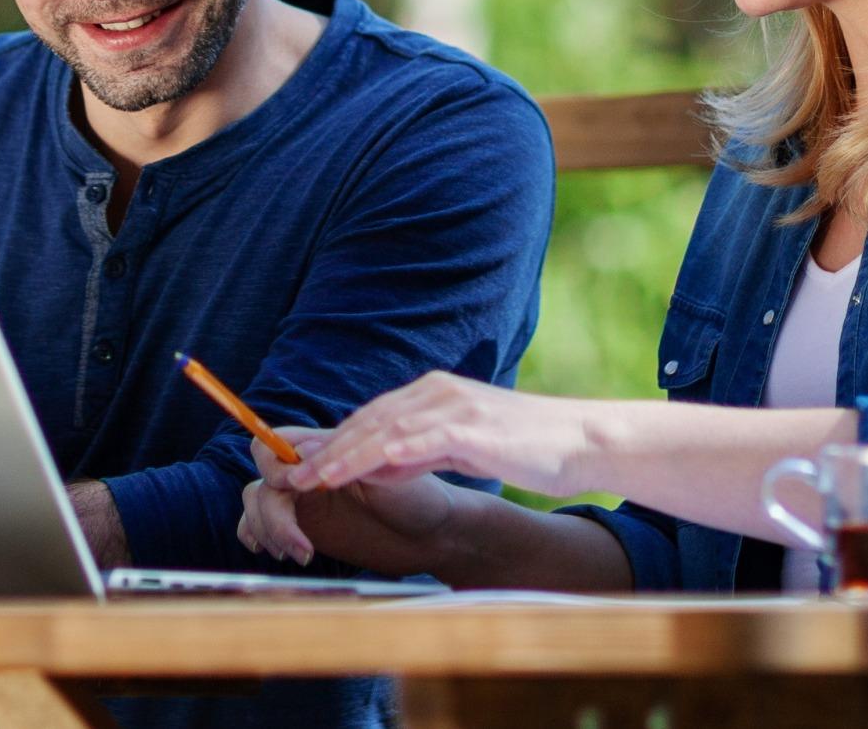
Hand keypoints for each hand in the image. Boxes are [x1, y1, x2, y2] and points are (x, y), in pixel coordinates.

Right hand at [238, 427, 467, 573]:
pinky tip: (279, 553)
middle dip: (271, 508)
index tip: (295, 486)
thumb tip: (301, 450)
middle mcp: (310, 474)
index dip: (275, 463)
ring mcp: (305, 503)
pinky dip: (258, 536)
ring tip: (299, 553)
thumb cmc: (420, 498)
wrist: (435, 536)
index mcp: (327, 450)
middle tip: (297, 535)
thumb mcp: (387, 473)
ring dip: (267, 528)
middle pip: (261, 478)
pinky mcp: (305, 530)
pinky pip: (261, 527)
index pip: (276, 443)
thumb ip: (346, 459)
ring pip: (257, 503)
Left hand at [285, 372, 596, 498]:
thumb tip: (377, 466)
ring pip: (383, 428)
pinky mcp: (471, 425)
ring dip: (343, 454)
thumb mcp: (460, 450)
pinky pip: (417, 440)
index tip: (298, 459)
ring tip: (311, 476)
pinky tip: (360, 468)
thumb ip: (419, 453)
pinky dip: (384, 454)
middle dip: (324, 447)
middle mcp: (437, 392)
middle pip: (367, 419)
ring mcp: (453, 406)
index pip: (370, 416)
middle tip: (287, 470)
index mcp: (433, 393)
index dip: (332, 439)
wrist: (580, 442)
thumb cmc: (526, 449)